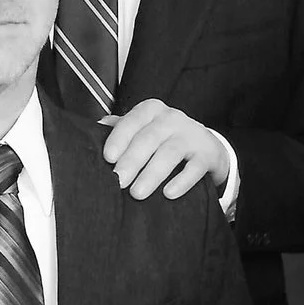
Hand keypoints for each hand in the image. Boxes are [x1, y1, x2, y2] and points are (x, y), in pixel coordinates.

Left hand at [100, 99, 228, 200]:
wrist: (207, 147)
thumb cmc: (164, 138)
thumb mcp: (143, 128)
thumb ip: (120, 127)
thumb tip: (96, 127)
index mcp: (150, 110)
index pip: (131, 121)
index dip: (118, 139)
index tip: (107, 158)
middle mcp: (171, 118)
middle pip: (148, 139)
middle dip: (131, 161)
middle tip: (118, 181)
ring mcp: (191, 135)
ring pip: (169, 153)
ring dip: (152, 174)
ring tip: (137, 193)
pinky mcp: (207, 154)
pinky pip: (194, 168)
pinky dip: (181, 181)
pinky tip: (168, 194)